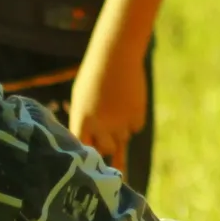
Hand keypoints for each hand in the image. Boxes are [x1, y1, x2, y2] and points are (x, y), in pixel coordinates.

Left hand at [67, 49, 147, 172]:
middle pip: (105, 149)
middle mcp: (100, 125)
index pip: (82, 148)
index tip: (92, 164)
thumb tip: (90, 145)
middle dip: (107, 144)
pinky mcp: (137, 115)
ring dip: (121, 131)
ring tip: (119, 111)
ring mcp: (120, 121)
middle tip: (109, 136)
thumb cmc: (95, 76)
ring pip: (122, 139)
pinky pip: (136, 127)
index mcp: (82, 120)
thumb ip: (85, 122)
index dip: (87, 156)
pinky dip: (134, 120)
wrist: (116, 56)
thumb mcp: (82, 99)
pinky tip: (130, 103)